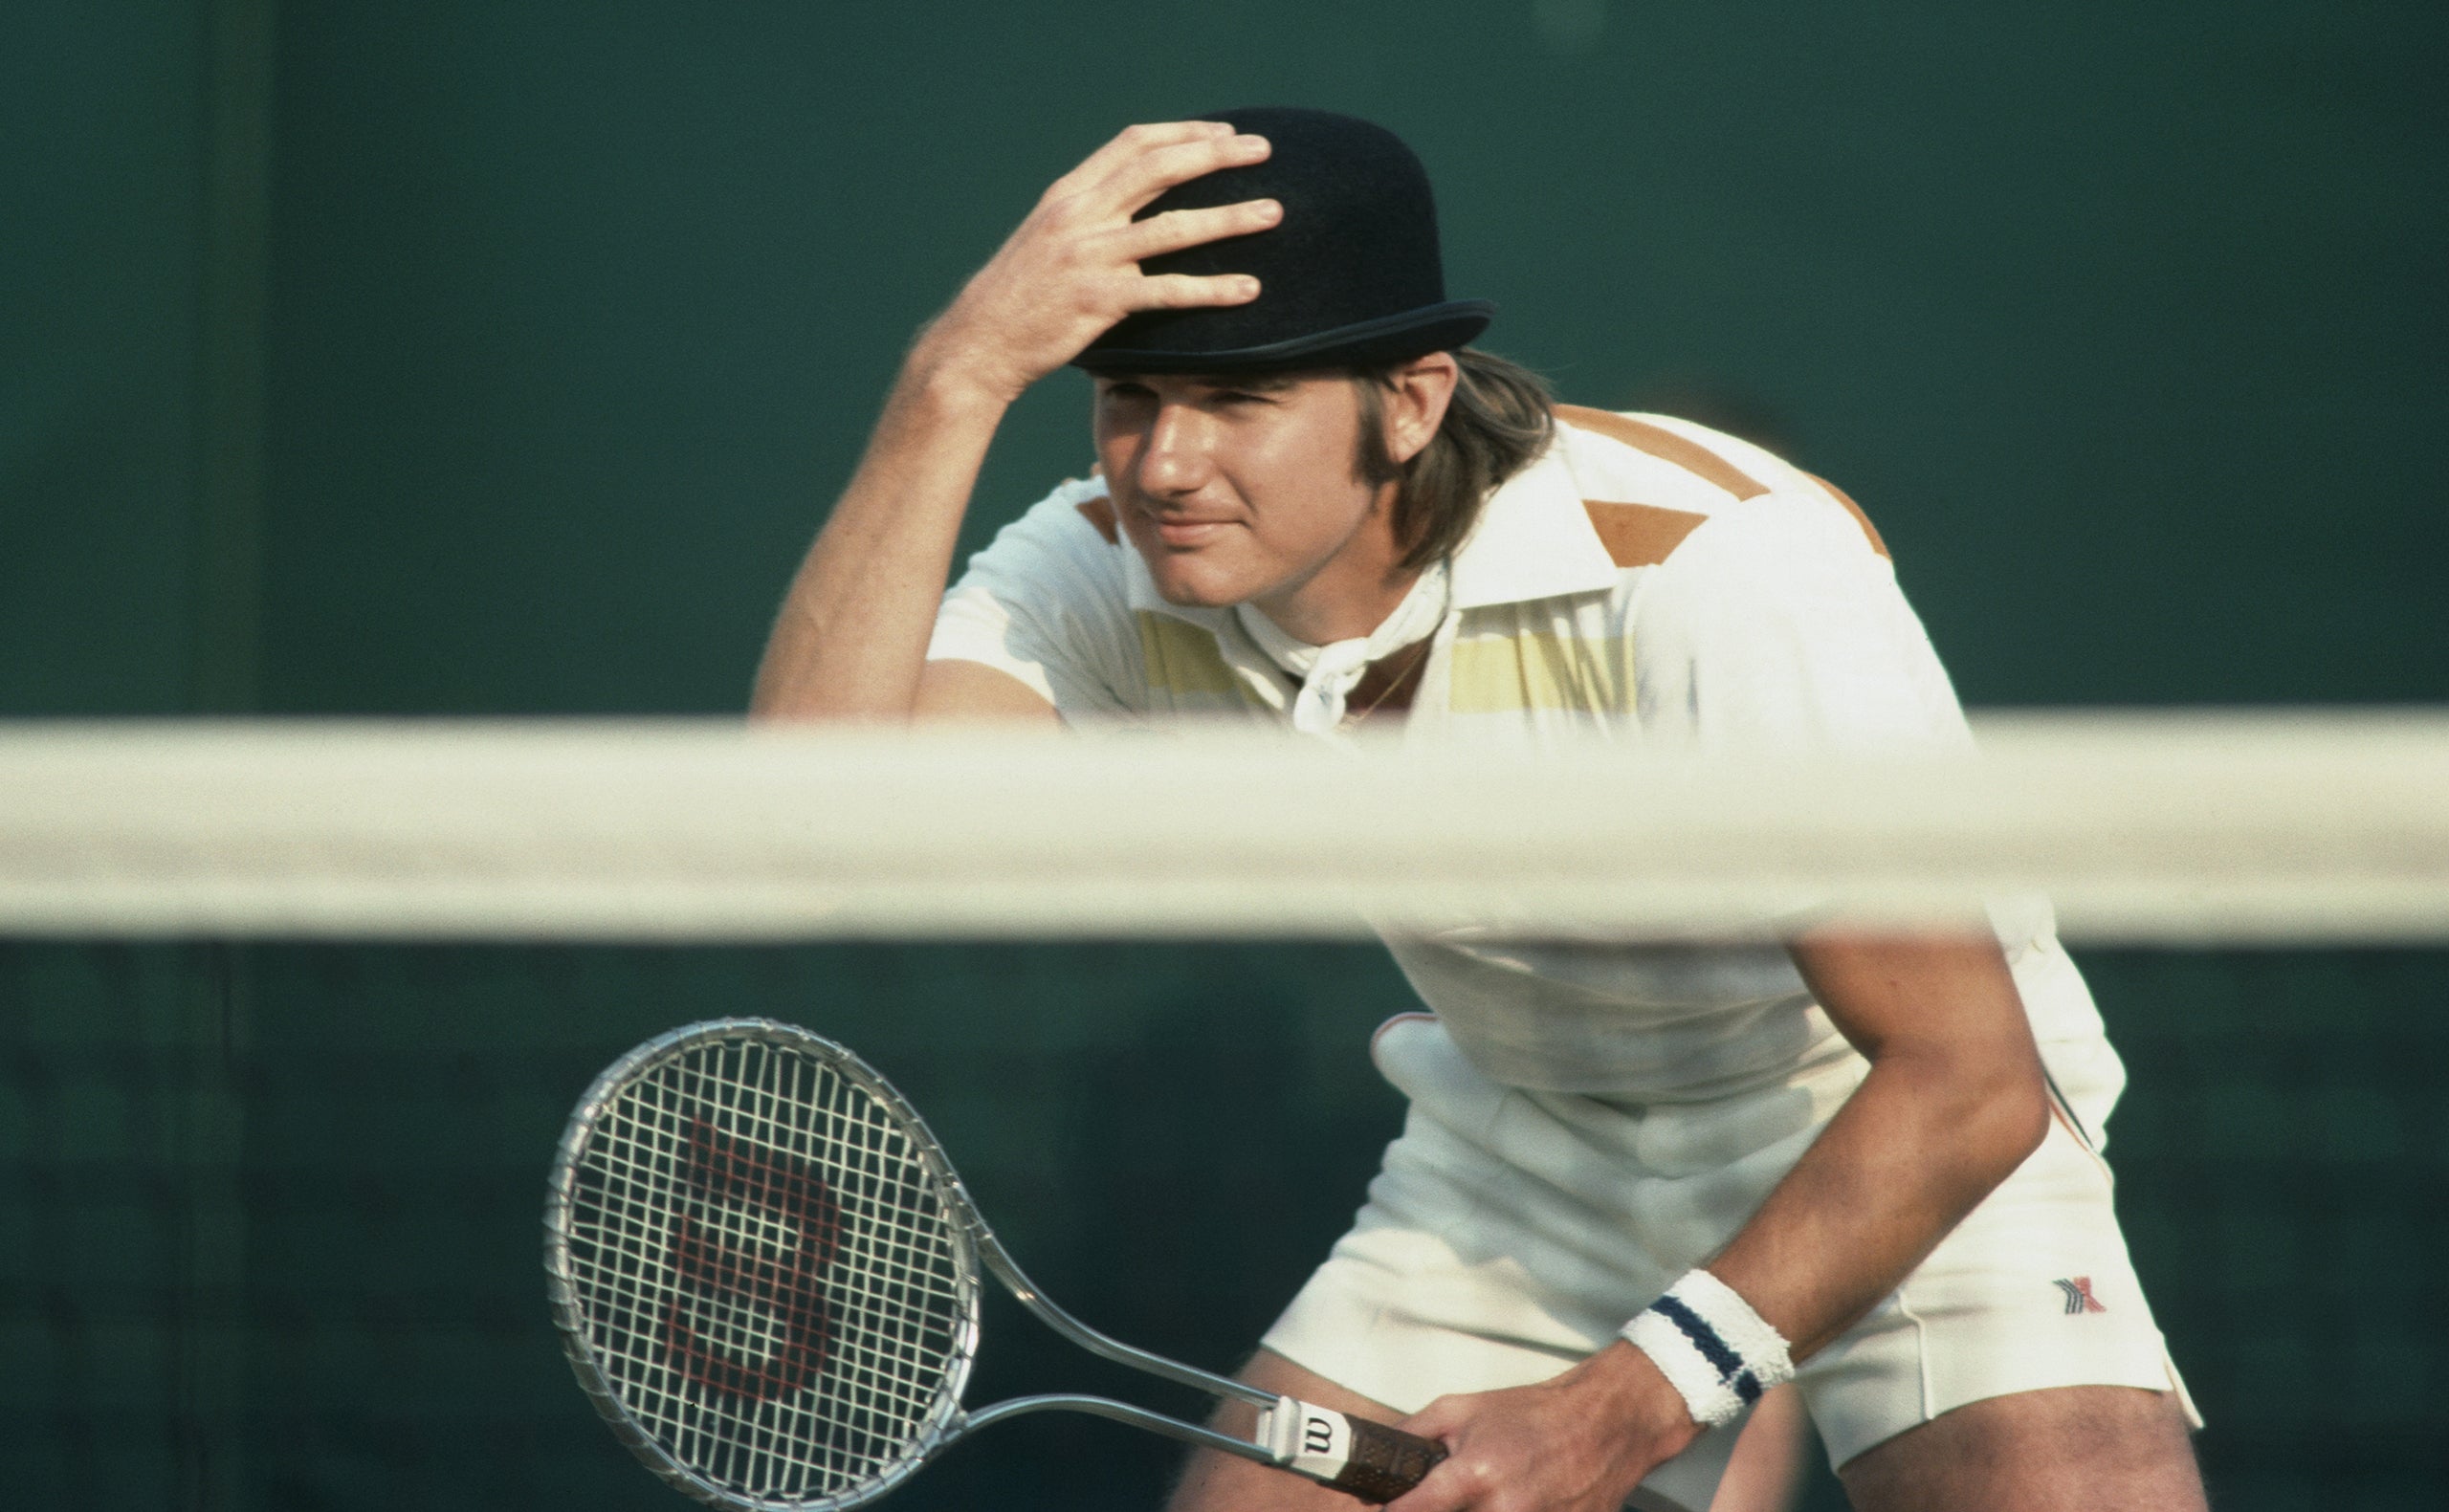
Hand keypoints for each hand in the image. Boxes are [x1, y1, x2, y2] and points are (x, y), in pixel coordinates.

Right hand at [909, 120, 1279, 405]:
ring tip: (1274, 213)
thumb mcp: (1049, 237)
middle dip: (1217, 155)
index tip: (1224, 133)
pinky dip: (1212, 290)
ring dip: (1229, 218)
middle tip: (1264, 150)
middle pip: (1160, 169)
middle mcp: (1080, 216)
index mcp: (1070, 193)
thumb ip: (1091, 213)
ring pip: (1173, 229)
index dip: (1184, 133)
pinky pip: (1167, 293)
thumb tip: (1139, 201)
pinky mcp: (1097, 302)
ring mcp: (1089, 258)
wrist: (980, 342)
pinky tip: (1248, 290)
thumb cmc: (1021, 295)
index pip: (1134, 144)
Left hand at [1385, 1343, 1700, 1511]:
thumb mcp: (1460, 1409)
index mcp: (1475, 1474)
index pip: (1412, 1511)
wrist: (1603, 1424)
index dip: (1391, 1511)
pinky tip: (1519, 1501)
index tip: (1382, 1509)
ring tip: (1493, 1492)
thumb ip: (1411, 1435)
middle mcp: (1504, 1509)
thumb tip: (1373, 1461)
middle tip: (1454, 1494)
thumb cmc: (1532, 1415)